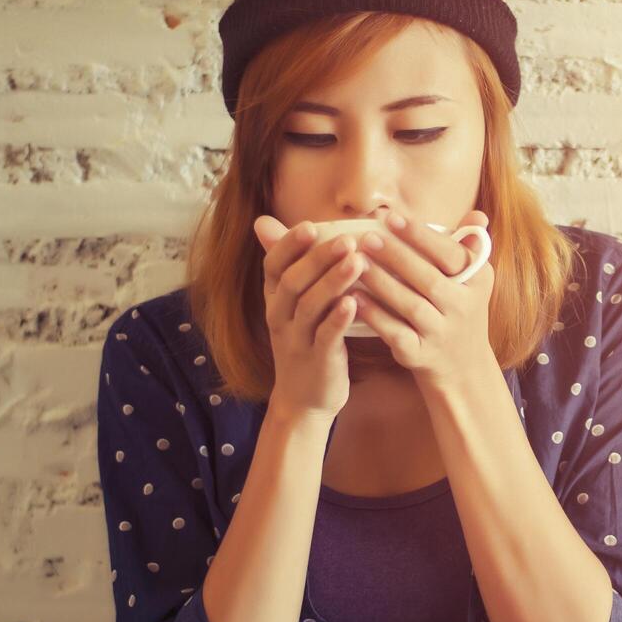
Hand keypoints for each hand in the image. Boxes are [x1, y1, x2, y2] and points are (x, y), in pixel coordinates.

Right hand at [252, 215, 366, 422]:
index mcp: (275, 300)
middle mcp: (280, 317)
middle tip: (347, 238)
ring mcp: (297, 340)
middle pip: (293, 282)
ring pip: (310, 307)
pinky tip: (355, 303)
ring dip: (334, 282)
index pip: (273, 265)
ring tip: (357, 262)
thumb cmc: (306, 341)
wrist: (304, 400)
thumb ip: (288, 265)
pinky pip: (326, 337)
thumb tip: (263, 221)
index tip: (311, 225)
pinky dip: (339, 319)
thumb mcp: (292, 305)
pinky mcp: (318, 361)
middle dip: (319, 258)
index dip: (289, 245)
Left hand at [350, 209, 496, 389]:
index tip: (390, 217)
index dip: (420, 235)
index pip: (450, 254)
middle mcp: (464, 308)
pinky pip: (396, 333)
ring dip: (382, 283)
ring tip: (357, 263)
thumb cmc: (458, 310)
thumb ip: (468, 247)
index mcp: (477, 282)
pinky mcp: (421, 355)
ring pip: (411, 305)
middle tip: (367, 237)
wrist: (462, 367)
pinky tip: (355, 299)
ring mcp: (442, 333)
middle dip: (396, 256)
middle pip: (428, 279)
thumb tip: (477, 216)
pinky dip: (375, 316)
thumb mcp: (472, 281)